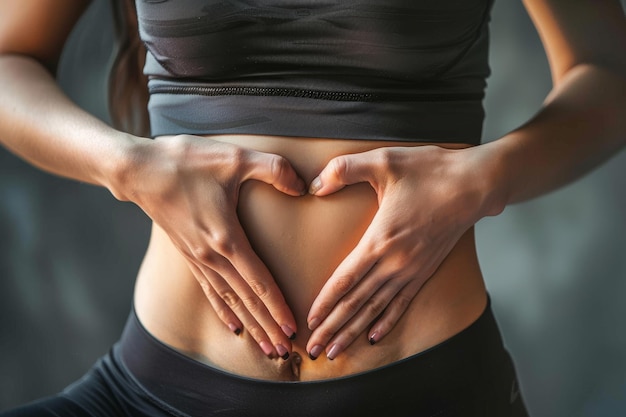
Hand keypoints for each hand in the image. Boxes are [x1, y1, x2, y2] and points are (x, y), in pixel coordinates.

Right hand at [117, 135, 305, 358]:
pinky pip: (210, 290)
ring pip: (229, 301)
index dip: (277, 307)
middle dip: (267, 326)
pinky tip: (232, 325)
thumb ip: (274, 170)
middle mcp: (212, 256)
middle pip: (246, 300)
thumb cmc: (186, 162)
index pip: (259, 282)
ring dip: (249, 325)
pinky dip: (223, 310)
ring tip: (265, 347)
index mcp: (227, 238)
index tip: (292, 329)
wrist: (138, 169)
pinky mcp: (187, 254)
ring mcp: (197, 258)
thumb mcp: (235, 158)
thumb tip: (303, 186)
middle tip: (286, 351)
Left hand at [305, 145, 498, 359]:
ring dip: (354, 331)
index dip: (325, 303)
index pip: (345, 280)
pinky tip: (374, 336)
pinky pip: (401, 303)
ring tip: (335, 351)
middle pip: (357, 302)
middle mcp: (395, 263)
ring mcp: (412, 270)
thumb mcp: (383, 161)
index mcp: (380, 240)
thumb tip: (314, 185)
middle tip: (312, 349)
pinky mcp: (425, 271)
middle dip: (332, 328)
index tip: (309, 322)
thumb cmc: (429, 170)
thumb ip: (343, 169)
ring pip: (376, 309)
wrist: (474, 185)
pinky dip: (386, 322)